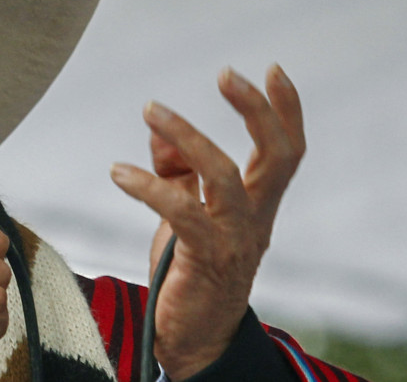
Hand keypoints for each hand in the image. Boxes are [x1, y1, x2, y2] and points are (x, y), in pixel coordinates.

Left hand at [110, 65, 305, 379]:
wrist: (192, 337)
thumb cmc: (190, 270)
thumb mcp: (184, 213)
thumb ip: (176, 170)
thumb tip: (157, 127)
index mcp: (258, 204)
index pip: (287, 151)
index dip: (286, 109)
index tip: (271, 69)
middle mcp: (256, 218)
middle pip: (276, 156)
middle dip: (256, 110)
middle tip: (226, 73)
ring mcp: (234, 239)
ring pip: (223, 176)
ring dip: (187, 135)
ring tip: (150, 109)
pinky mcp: (204, 258)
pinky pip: (181, 212)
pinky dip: (148, 186)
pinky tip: (119, 172)